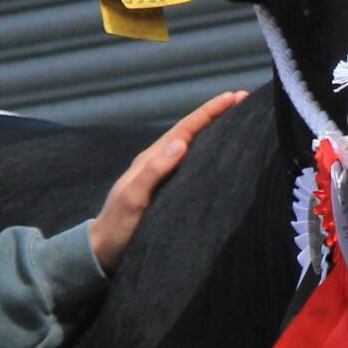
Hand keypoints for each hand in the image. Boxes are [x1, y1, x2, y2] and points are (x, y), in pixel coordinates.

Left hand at [91, 90, 246, 272]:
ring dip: (215, 131)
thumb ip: (154, 171)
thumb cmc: (118, 226)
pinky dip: (209, 153)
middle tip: (243, 99)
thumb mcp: (133, 199)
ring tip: (239, 119)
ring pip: (193, 146)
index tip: (233, 97)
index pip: (185, 129)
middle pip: (191, 131)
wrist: (104, 250)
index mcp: (151, 159)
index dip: (209, 112)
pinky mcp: (168, 190)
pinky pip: (193, 164)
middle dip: (217, 115)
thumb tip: (181, 143)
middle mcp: (158, 162)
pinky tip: (222, 154)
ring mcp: (163, 176)